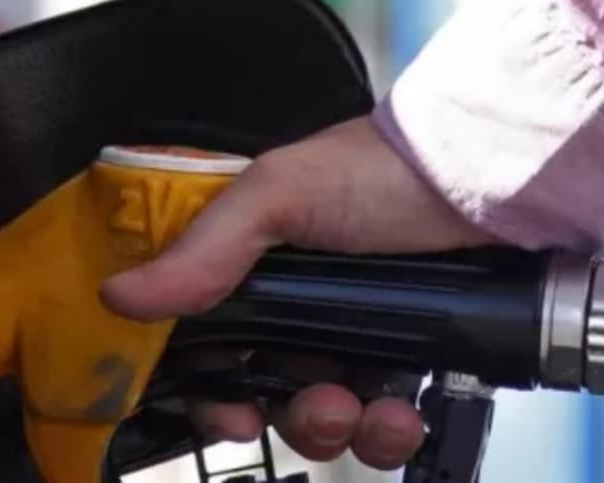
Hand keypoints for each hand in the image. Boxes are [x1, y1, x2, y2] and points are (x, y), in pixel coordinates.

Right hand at [101, 116, 495, 469]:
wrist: (486, 179)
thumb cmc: (373, 171)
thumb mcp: (278, 195)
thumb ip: (203, 249)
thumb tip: (117, 296)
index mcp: (248, 266)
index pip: (205, 342)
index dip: (210, 388)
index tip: (232, 413)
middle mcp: (293, 306)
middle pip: (262, 393)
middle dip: (283, 417)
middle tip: (316, 407)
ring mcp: (350, 335)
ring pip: (321, 417)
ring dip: (337, 430)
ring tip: (367, 410)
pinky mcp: (405, 356)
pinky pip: (381, 421)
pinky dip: (388, 431)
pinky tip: (403, 414)